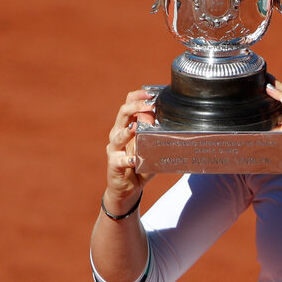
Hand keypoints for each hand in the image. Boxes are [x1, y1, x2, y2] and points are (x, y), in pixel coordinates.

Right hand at [104, 89, 156, 212]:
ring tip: (136, 127)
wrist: (127, 188)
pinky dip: (128, 159)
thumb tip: (167, 120)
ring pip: (117, 135)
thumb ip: (155, 134)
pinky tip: (135, 159)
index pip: (127, 105)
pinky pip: (120, 160)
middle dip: (136, 107)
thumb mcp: (150, 147)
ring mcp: (114, 150)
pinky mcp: (114, 165)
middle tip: (150, 105)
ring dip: (128, 131)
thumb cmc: (140, 164)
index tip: (150, 93)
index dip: (137, 97)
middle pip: (122, 114)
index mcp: (126, 126)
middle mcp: (117, 134)